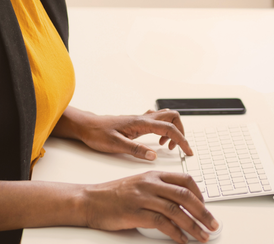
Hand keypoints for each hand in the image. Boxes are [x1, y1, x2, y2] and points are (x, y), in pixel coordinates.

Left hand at [64, 108, 193, 159]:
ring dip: (172, 130)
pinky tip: (156, 141)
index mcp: (140, 123)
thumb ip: (135, 150)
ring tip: (166, 146)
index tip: (187, 151)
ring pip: (166, 117)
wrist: (86, 126)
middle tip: (178, 147)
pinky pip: (157, 121)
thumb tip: (153, 155)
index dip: (181, 140)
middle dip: (181, 131)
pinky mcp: (137, 122)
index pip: (169, 129)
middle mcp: (143, 118)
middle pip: (172, 117)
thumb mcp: (115, 145)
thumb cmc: (97, 134)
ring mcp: (141, 119)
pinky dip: (164, 129)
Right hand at [83, 171, 217, 243]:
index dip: (200, 194)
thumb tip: (181, 204)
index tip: (206, 208)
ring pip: (176, 210)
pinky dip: (175, 232)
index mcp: (154, 175)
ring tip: (202, 236)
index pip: (185, 180)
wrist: (90, 200)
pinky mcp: (135, 212)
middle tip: (213, 224)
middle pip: (185, 195)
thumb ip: (159, 190)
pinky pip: (161, 223)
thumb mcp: (139, 185)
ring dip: (193, 225)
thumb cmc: (114, 195)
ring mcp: (143, 197)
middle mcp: (150, 184)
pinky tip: (182, 240)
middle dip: (203, 212)